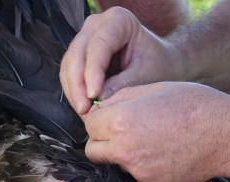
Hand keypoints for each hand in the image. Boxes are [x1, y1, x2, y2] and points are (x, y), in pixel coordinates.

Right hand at [60, 6, 184, 114]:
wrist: (161, 65)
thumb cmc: (158, 66)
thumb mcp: (147, 75)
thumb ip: (124, 85)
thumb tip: (99, 100)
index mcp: (119, 20)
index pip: (98, 45)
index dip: (92, 72)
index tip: (94, 96)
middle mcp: (97, 24)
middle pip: (77, 54)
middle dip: (78, 84)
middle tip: (84, 110)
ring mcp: (85, 38)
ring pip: (69, 65)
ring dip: (73, 90)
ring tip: (85, 113)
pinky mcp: (80, 55)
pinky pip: (69, 74)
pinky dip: (74, 91)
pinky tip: (84, 108)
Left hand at [83, 82, 229, 181]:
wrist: (227, 136)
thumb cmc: (194, 105)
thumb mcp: (153, 89)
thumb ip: (120, 99)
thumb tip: (100, 109)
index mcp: (121, 122)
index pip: (89, 124)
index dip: (100, 119)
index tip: (112, 116)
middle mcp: (125, 151)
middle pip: (93, 150)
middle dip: (102, 141)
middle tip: (123, 131)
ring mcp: (139, 172)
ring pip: (115, 164)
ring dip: (123, 154)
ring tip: (151, 139)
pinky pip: (138, 176)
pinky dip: (145, 166)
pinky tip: (166, 153)